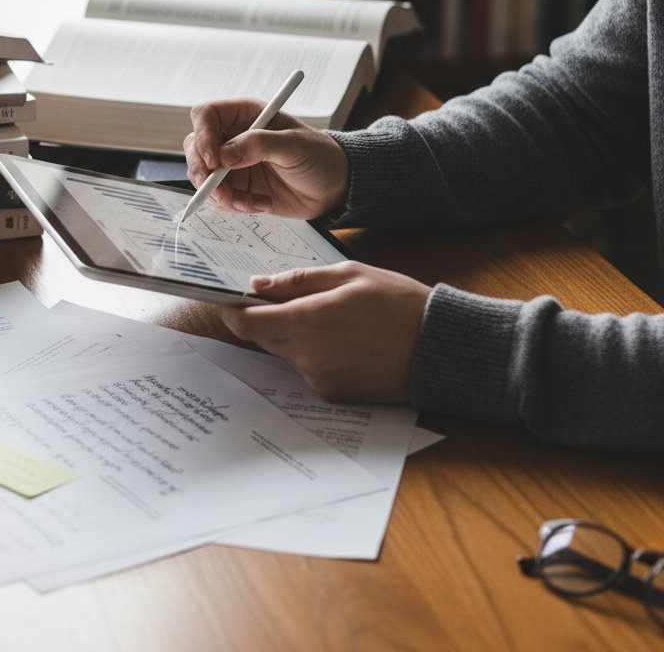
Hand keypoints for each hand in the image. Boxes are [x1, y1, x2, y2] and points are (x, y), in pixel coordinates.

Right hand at [183, 98, 349, 218]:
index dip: (202, 135)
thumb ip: (259, 146)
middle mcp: (231, 137)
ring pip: (202, 177)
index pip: (206, 116)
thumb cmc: (319, 156)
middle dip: (203, 173)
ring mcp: (231, 164)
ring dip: (221, 195)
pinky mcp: (236, 188)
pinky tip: (261, 204)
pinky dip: (234, 205)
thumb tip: (224, 155)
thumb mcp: (294, 146)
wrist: (333, 187)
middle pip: (195, 148)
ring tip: (251, 202)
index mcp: (244, 115)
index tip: (212, 159)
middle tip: (221, 191)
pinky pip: (218, 198)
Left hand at [221, 262, 430, 402]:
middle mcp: (306, 357)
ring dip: (293, 335)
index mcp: (306, 322)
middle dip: (266, 318)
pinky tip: (345, 340)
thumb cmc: (398, 304)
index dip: (231, 310)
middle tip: (288, 299)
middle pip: (262, 338)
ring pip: (286, 352)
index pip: (245, 323)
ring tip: (331, 318)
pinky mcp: (333, 394)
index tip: (228, 299)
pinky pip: (308, 369)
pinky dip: (314, 353)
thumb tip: (259, 285)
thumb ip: (298, 281)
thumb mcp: (348, 275)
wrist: (439, 348)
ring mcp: (319, 379)